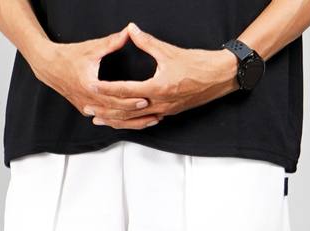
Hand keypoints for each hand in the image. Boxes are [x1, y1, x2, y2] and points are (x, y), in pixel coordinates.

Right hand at [27, 25, 161, 129]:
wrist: (49, 66)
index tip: (146, 99)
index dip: (132, 99)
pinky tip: (132, 123)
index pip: (115, 97)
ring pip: (112, 120)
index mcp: (91, 86)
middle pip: (117, 113)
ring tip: (148, 122)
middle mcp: (89, 101)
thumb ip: (112, 42)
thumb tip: (129, 32)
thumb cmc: (68, 56)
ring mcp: (87, 107)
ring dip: (131, 122)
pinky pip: (105, 119)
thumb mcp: (92, 48)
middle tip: (154, 115)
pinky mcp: (86, 109)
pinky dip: (119, 122)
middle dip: (137, 115)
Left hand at [84, 23, 238, 129]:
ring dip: (116, 121)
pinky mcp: (169, 113)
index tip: (93, 88)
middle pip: (127, 111)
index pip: (126, 90)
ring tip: (101, 121)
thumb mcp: (169, 51)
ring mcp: (165, 111)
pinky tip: (123, 122)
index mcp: (158, 87)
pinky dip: (132, 122)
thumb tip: (131, 30)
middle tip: (89, 112)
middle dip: (106, 112)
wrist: (220, 77)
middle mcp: (160, 103)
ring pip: (135, 120)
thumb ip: (147, 42)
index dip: (108, 89)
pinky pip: (146, 121)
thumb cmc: (197, 63)